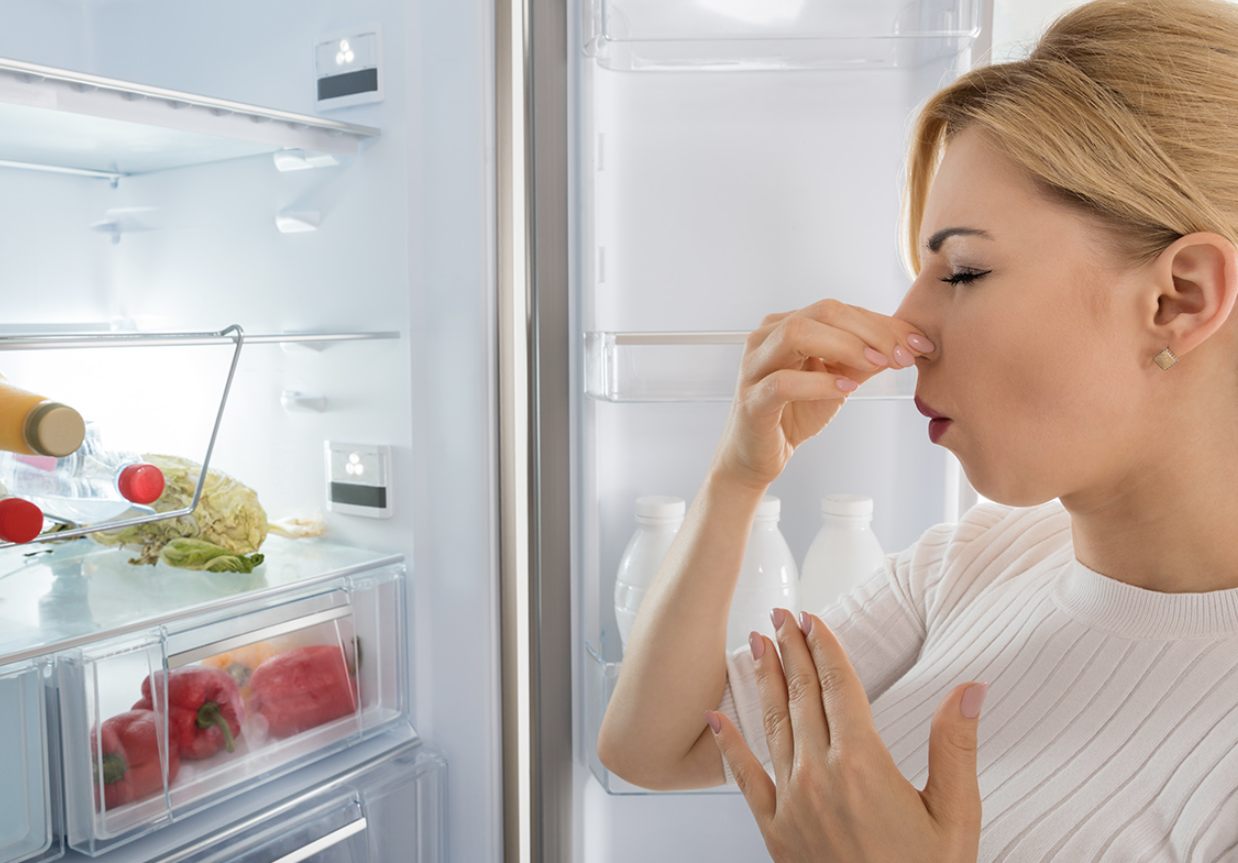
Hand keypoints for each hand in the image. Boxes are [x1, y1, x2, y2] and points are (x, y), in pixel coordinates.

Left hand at [706, 608, 986, 862]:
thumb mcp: (955, 815)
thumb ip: (956, 747)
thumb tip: (971, 690)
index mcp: (863, 765)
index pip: (838, 687)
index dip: (824, 646)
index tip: (813, 618)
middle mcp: (819, 777)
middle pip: (802, 696)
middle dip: (790, 650)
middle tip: (781, 616)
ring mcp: (792, 804)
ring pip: (773, 725)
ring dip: (764, 680)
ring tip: (756, 644)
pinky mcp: (775, 832)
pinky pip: (745, 779)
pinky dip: (728, 746)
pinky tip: (716, 719)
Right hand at [711, 300, 934, 491]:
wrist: (757, 456)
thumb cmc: (793, 414)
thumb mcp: (839, 380)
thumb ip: (866, 360)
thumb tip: (907, 343)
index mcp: (787, 325)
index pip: (840, 310)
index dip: (883, 323)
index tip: (918, 342)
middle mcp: (766, 337)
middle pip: (822, 312)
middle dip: (870, 331)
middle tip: (902, 354)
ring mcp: (755, 366)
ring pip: (797, 334)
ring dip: (845, 346)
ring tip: (876, 365)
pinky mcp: (752, 400)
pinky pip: (783, 383)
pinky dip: (819, 383)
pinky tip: (845, 389)